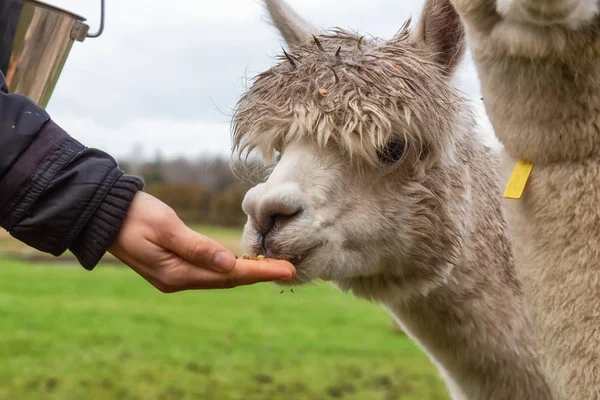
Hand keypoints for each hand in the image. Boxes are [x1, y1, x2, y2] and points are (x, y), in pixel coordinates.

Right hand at [108, 192, 295, 292]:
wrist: (104, 214)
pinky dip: (228, 268)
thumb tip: (228, 264)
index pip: (229, 275)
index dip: (260, 272)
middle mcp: (177, 280)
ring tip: (274, 266)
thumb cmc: (135, 214)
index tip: (287, 269)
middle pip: (227, 281)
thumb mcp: (166, 227)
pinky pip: (208, 272)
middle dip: (259, 274)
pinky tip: (243, 263)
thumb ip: (197, 247)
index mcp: (176, 273)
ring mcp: (174, 277)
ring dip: (246, 273)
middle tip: (289, 268)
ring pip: (219, 278)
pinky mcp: (173, 268)